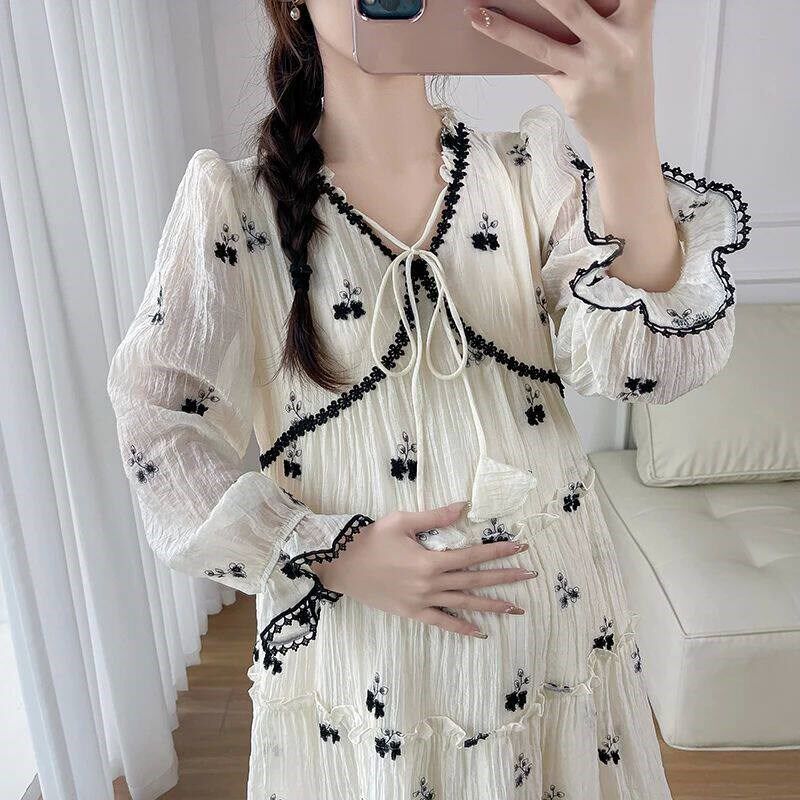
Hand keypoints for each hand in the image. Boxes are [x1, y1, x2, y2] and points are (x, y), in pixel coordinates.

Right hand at [309, 500, 536, 637]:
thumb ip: (436, 517)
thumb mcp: (403, 521)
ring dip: (491, 605)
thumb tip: (464, 505)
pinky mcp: (413, 613)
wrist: (342, 565)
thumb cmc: (371, 539)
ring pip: (464, 604)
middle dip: (504, 578)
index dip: (498, 552)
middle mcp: (431, 584)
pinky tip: (480, 632)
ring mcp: (423, 602)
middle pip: (475, 581)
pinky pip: (442, 623)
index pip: (473, 556)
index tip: (520, 548)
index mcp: (430, 560)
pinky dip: (461, 628)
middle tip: (530, 575)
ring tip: (516, 608)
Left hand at [464, 0, 657, 147]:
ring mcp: (593, 73)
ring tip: (477, 15)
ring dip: (505, 30)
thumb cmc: (623, 77)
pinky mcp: (573, 95)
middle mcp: (618, 46)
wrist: (627, 133)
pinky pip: (539, 70)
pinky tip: (495, 40)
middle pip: (571, 8)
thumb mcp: (626, 40)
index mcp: (637, 22)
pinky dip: (519, 54)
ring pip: (542, 46)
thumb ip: (599, 17)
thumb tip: (543, 7)